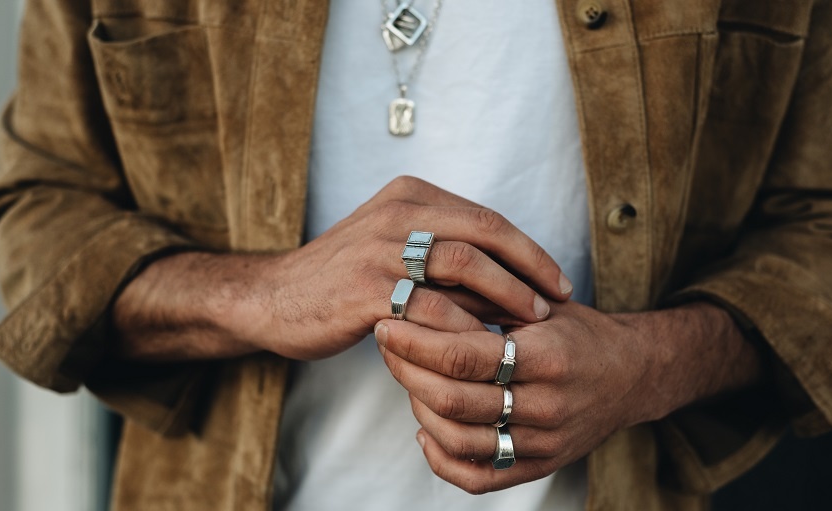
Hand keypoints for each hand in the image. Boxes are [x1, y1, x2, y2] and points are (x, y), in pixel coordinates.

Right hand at [112, 176, 572, 360]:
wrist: (274, 298)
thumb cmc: (345, 278)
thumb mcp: (394, 244)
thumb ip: (444, 252)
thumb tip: (511, 278)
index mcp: (411, 196)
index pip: (486, 218)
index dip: (528, 251)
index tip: (557, 281)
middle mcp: (398, 213)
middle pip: (483, 234)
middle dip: (528, 271)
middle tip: (555, 303)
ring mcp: (380, 249)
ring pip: (462, 266)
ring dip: (505, 298)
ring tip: (528, 326)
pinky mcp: (365, 289)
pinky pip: (429, 307)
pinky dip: (463, 327)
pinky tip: (482, 346)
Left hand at [374, 300, 760, 493]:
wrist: (634, 375)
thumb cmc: (579, 332)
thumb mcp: (541, 304)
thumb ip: (490, 299)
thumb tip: (422, 287)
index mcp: (547, 357)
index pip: (464, 355)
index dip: (416, 340)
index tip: (387, 319)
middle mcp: (546, 406)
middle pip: (453, 398)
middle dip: (406, 369)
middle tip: (385, 343)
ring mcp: (543, 442)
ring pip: (457, 438)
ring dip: (418, 407)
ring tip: (406, 377)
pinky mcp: (539, 465)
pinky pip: (477, 477)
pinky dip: (441, 457)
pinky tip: (426, 428)